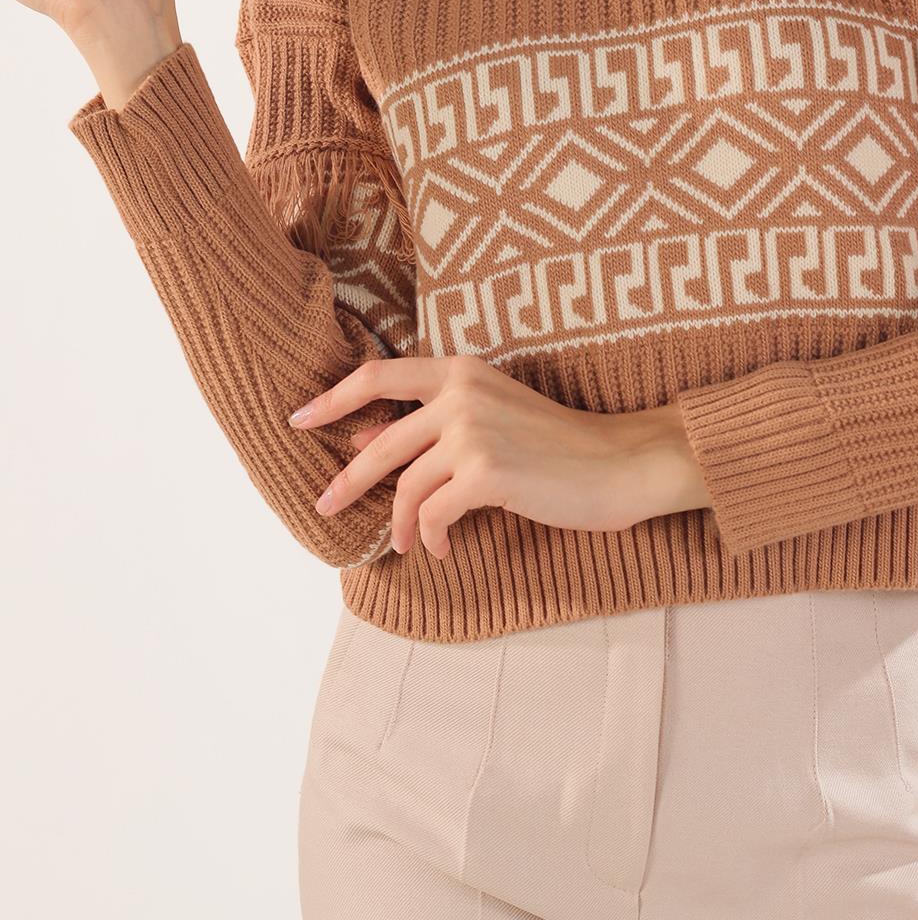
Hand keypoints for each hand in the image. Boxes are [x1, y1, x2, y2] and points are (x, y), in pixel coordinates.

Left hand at [290, 355, 709, 559]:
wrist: (618, 463)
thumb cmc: (556, 445)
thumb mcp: (489, 418)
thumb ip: (429, 424)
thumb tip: (362, 437)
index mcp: (460, 370)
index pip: (377, 374)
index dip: (331, 397)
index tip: (297, 418)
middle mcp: (461, 393)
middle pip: (381, 441)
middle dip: (347, 480)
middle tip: (323, 507)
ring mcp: (473, 431)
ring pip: (406, 486)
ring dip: (400, 523)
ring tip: (407, 544)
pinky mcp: (487, 473)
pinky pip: (434, 514)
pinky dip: (432, 537)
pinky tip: (443, 549)